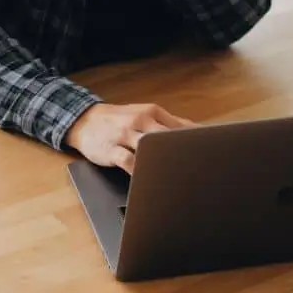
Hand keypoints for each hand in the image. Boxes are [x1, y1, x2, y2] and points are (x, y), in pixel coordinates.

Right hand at [65, 103, 195, 173]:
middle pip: (167, 137)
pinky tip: (148, 179)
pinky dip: (139, 171)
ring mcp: (124, 134)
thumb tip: (197, 129)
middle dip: (181, 152)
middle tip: (197, 169)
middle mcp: (139, 121)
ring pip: (148, 147)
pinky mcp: (111, 149)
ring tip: (176, 176)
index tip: (208, 155)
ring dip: (162, 161)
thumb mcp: (144, 114)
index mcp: (151, 112)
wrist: (84, 120)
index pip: (179, 127)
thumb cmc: (118, 120)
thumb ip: (169, 122)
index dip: (195, 142)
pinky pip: (128, 161)